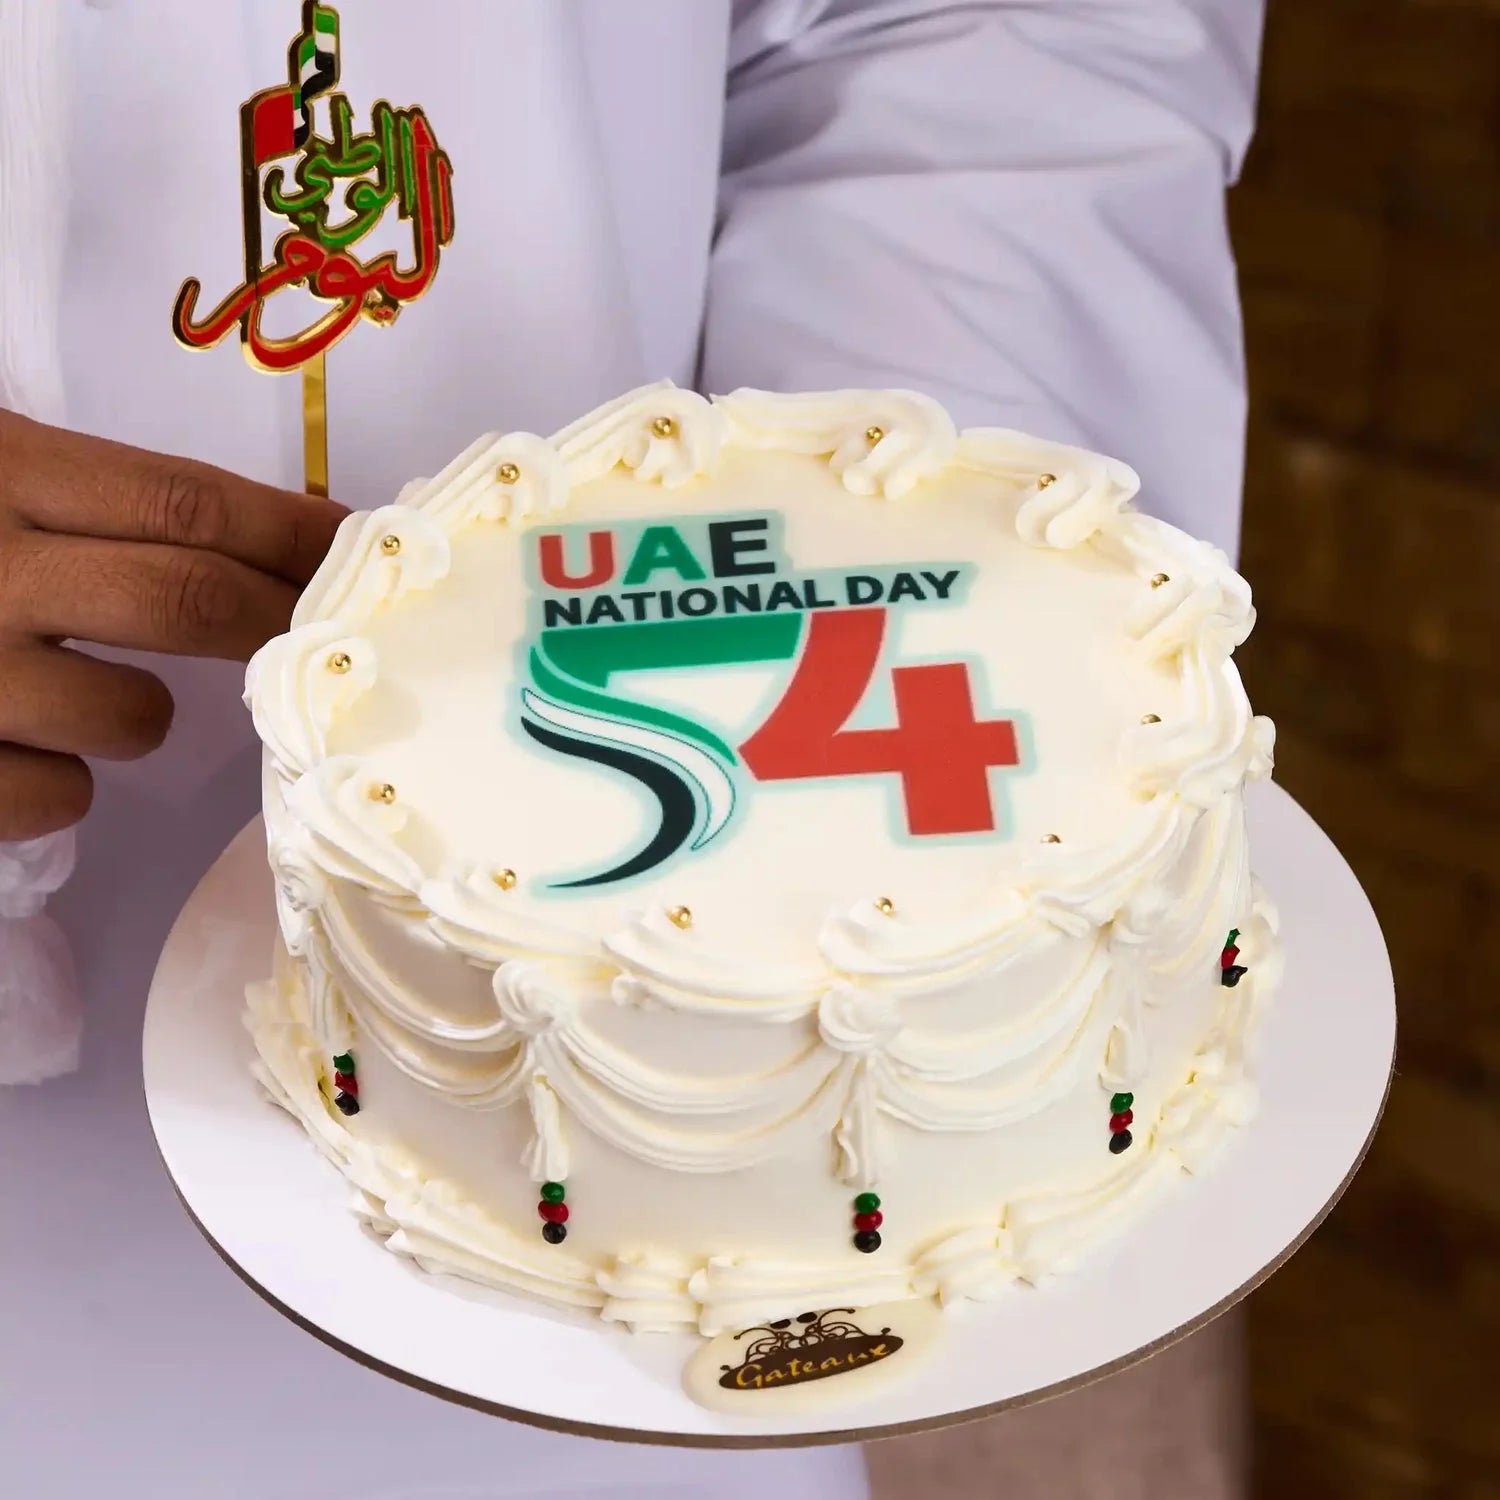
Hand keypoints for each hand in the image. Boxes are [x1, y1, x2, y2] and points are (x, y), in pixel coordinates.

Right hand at [0, 411, 346, 838]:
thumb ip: (82, 494)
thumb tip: (262, 531)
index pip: (187, 498)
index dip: (295, 531)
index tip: (368, 547)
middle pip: (191, 600)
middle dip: (276, 624)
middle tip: (321, 641)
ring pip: (133, 720)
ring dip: (141, 716)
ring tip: (87, 691)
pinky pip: (57, 798)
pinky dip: (60, 782)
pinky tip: (8, 744)